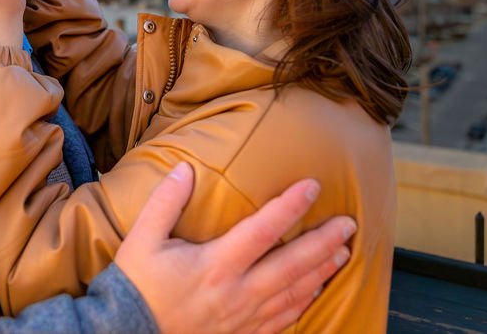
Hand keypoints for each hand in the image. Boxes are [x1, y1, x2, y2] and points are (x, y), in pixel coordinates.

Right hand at [115, 163, 354, 333]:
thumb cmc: (136, 285)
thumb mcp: (142, 239)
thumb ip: (165, 202)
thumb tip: (185, 168)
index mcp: (215, 264)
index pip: (263, 230)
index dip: (290, 206)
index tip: (313, 185)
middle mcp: (236, 292)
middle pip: (292, 265)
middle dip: (324, 242)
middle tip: (349, 224)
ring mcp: (242, 318)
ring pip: (294, 293)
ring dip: (321, 271)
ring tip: (343, 253)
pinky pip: (283, 320)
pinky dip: (304, 302)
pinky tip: (314, 289)